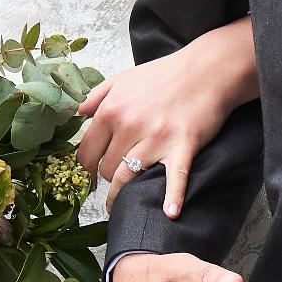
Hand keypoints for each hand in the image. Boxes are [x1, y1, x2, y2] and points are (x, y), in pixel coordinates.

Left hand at [76, 18, 257, 215]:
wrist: (207, 69)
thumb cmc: (165, 75)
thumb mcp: (123, 78)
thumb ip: (95, 96)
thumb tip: (75, 115)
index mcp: (112, 109)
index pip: (86, 152)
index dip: (85, 168)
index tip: (88, 176)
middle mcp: (130, 124)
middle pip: (106, 168)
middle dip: (108, 176)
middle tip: (114, 179)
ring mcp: (157, 137)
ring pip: (127, 178)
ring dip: (122, 196)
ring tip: (120, 206)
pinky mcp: (182, 146)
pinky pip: (174, 178)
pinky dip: (172, 197)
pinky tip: (170, 213)